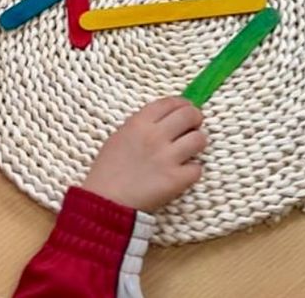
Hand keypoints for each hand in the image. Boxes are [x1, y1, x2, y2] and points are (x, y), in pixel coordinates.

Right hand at [83, 97, 206, 212]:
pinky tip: (183, 173)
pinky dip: (192, 171)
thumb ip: (142, 124)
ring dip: (197, 144)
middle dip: (196, 119)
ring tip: (190, 151)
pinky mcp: (176, 180)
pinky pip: (197, 168)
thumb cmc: (108, 171)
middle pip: (190, 115)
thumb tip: (166, 117)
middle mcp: (156, 136)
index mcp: (140, 122)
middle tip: (193, 127)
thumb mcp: (119, 136)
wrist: (104, 203)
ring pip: (199, 139)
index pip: (171, 102)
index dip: (183, 104)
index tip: (186, 108)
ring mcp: (167, 158)